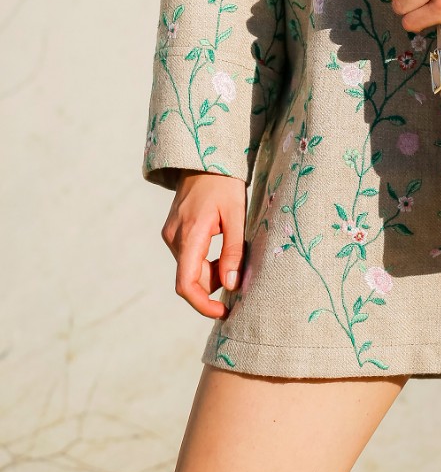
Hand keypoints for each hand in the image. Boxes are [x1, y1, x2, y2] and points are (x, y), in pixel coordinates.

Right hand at [160, 170, 247, 318]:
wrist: (206, 158)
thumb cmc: (225, 184)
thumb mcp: (236, 215)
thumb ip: (234, 251)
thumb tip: (231, 285)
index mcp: (190, 235)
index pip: (186, 284)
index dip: (202, 305)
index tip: (222, 312)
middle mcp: (173, 238)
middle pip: (190, 278)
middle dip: (213, 283)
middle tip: (239, 272)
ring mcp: (170, 234)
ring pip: (189, 268)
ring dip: (210, 271)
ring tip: (232, 252)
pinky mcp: (173, 231)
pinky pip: (187, 257)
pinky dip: (204, 260)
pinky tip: (220, 245)